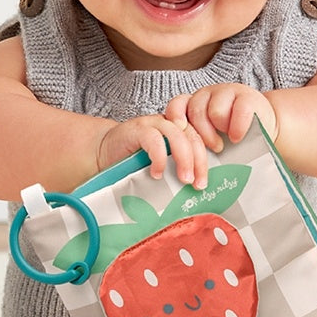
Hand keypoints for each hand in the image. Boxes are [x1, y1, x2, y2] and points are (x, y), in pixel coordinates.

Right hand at [95, 115, 210, 189]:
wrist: (104, 155)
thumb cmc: (134, 164)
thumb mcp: (164, 167)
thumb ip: (179, 171)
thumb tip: (200, 193)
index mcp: (179, 130)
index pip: (202, 136)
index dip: (210, 151)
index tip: (212, 172)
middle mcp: (168, 123)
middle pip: (193, 136)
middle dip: (200, 161)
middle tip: (199, 184)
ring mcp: (152, 124)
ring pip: (177, 135)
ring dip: (184, 159)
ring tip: (184, 179)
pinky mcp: (136, 129)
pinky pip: (154, 139)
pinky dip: (159, 158)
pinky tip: (157, 173)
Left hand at [165, 85, 277, 152]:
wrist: (261, 126)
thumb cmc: (228, 138)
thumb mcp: (206, 140)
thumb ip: (192, 145)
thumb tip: (180, 168)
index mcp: (190, 105)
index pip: (175, 108)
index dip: (175, 124)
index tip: (179, 141)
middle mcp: (205, 95)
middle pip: (196, 113)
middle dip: (203, 136)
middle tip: (214, 150)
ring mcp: (225, 92)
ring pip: (216, 112)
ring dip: (221, 131)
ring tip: (227, 142)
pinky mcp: (246, 95)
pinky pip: (239, 111)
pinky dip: (238, 128)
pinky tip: (238, 137)